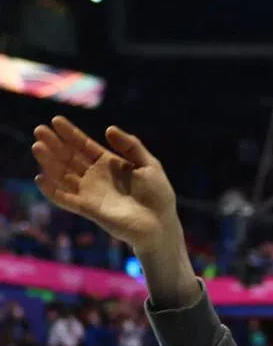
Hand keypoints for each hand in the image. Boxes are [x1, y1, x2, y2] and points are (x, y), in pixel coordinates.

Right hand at [32, 117, 178, 254]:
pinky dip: (52, 191)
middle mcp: (95, 177)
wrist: (161, 225)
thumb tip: (108, 129)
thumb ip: (131, 146)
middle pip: (69, 157)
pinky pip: (66, 199)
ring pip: (63, 175)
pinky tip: (40, 178)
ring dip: (49, 162)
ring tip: (38, 147)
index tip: (56, 120)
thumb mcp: (149, 165)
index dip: (70, 133)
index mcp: (108, 164)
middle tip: (40, 130)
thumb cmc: (158, 196)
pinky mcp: (89, 210)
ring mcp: (90, 193)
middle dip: (54, 144)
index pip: (84, 145)